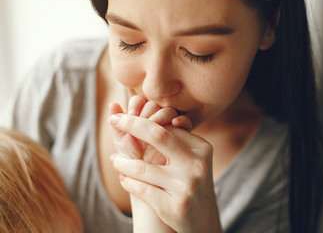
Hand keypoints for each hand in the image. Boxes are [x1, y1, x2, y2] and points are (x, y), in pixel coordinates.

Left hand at [109, 95, 192, 232]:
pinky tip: (124, 180)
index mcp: (201, 148)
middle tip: (113, 120)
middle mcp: (197, 164)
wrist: (203, 220)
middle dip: (130, 124)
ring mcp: (187, 186)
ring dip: (122, 163)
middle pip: (157, 135)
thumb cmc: (189, 183)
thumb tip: (133, 108)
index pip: (167, 127)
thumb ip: (169, 137)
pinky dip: (128, 182)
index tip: (122, 118)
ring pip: (142, 167)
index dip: (141, 121)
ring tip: (115, 160)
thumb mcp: (188, 159)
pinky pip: (141, 189)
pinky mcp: (175, 206)